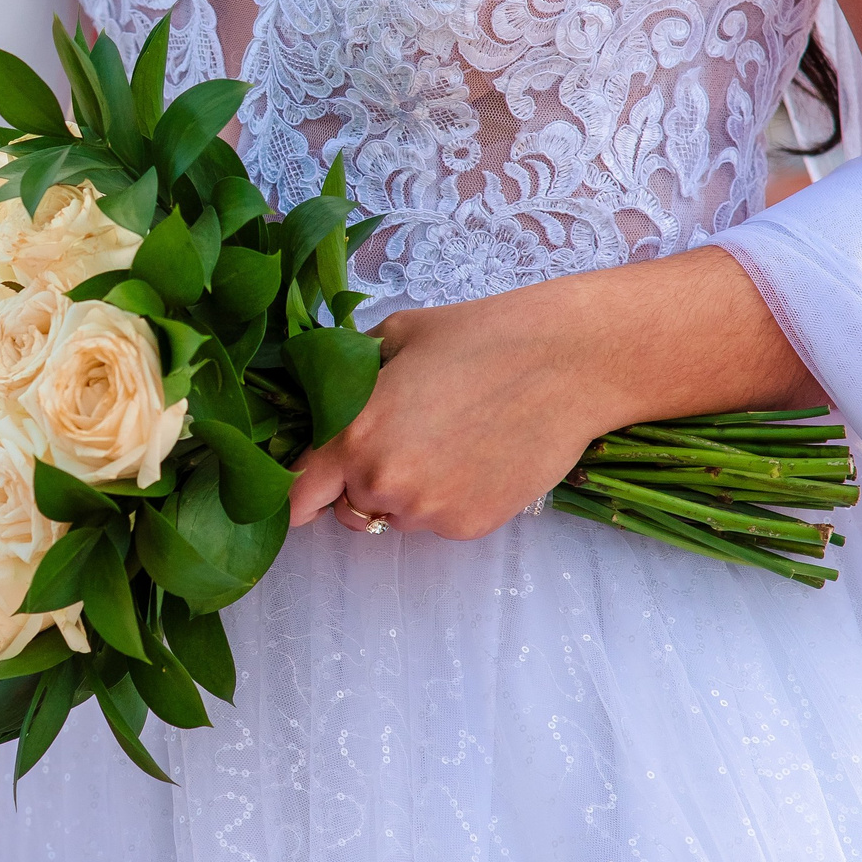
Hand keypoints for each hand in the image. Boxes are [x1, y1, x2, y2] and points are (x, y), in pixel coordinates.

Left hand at [286, 248, 817, 539]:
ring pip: (393, 516)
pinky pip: (439, 523)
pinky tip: (479, 455)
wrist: (569, 360)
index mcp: (351, 433)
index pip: (293, 497)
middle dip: (357, 481)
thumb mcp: (395, 338)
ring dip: (405, 492)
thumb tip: (320, 394)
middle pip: (345, 507)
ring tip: (449, 439)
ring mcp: (430, 512)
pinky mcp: (471, 526)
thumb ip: (348, 379)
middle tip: (401, 436)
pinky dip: (448, 500)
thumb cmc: (480, 335)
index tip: (304, 484)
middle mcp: (383, 482)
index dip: (294, 491)